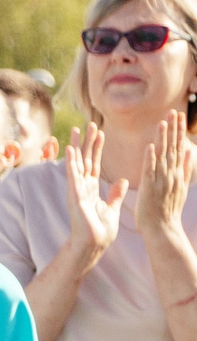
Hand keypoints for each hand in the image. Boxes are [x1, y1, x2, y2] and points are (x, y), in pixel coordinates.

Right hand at [59, 125, 124, 264]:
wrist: (93, 244)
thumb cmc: (101, 230)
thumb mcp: (112, 208)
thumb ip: (116, 194)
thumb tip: (123, 181)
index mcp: (91, 188)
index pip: (94, 163)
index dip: (97, 148)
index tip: (101, 133)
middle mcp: (82, 186)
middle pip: (86, 159)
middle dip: (88, 142)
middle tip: (91, 124)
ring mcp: (77, 190)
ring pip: (77, 163)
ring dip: (77, 147)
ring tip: (77, 131)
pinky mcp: (74, 195)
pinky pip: (72, 175)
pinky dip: (71, 162)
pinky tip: (70, 150)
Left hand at [136, 111, 190, 245]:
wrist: (163, 229)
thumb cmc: (168, 209)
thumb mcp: (181, 186)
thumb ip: (185, 168)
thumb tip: (190, 152)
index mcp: (176, 173)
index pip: (178, 147)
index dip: (178, 131)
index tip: (178, 116)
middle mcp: (171, 174)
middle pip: (173, 148)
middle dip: (174, 129)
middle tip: (174, 112)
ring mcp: (162, 181)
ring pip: (163, 156)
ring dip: (163, 139)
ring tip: (163, 122)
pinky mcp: (150, 188)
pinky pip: (150, 171)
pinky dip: (150, 159)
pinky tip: (150, 146)